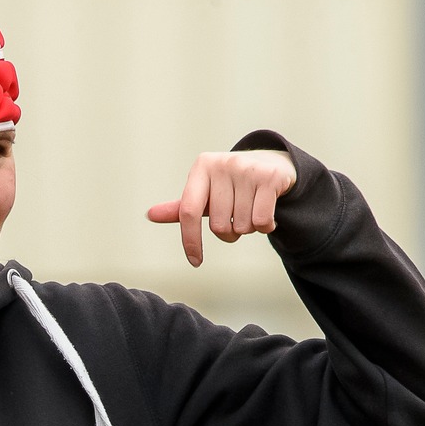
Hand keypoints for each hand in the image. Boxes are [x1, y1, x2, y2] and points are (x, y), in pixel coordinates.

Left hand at [146, 148, 297, 267]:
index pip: (188, 211)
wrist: (274, 164)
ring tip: (252, 210)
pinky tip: (267, 215)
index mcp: (202, 167)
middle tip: (237, 218)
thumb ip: (182, 207)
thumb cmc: (233, 183)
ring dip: (248, 229)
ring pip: (242, 226)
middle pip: (219, 225)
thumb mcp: (207, 192)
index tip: (195, 261)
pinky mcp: (269, 178)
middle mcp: (223, 164)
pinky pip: (261, 222)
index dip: (190, 240)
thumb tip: (150, 215)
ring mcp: (247, 169)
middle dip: (229, 233)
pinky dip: (265, 227)